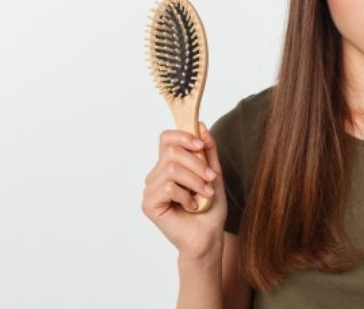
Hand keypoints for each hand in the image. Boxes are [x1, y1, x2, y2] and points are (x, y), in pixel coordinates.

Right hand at [141, 122, 226, 259]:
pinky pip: (168, 187)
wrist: (208, 238)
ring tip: (205, 194)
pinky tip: (192, 207)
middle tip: (211, 179)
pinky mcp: (149, 204)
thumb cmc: (210, 209)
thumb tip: (201, 126)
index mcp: (169, 165)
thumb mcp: (214, 174)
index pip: (166, 138)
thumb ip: (208, 151)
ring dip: (195, 181)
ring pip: (172, 169)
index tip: (200, 145)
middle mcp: (156, 175)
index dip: (182, 136)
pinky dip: (186, 196)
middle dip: (197, 163)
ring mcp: (150, 189)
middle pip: (172, 151)